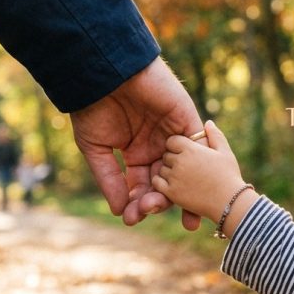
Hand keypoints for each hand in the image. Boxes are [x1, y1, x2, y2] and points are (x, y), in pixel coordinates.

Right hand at [71, 57, 203, 227]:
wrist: (103, 74)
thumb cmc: (93, 108)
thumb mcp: (95, 148)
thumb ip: (110, 179)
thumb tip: (119, 211)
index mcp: (135, 152)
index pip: (142, 185)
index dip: (139, 203)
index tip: (132, 219)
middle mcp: (156, 145)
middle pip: (165, 182)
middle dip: (160, 202)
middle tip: (150, 212)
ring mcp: (172, 133)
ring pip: (184, 169)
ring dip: (186, 193)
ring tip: (185, 216)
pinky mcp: (185, 119)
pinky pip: (198, 146)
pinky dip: (200, 167)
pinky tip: (198, 187)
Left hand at [152, 121, 252, 224]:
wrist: (230, 203)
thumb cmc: (229, 177)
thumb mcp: (225, 152)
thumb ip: (215, 135)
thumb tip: (208, 123)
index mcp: (191, 149)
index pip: (172, 141)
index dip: (177, 146)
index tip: (185, 153)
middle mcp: (180, 161)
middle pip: (166, 155)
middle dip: (173, 159)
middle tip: (185, 167)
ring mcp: (174, 177)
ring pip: (161, 169)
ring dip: (168, 172)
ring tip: (182, 178)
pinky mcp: (171, 193)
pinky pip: (157, 183)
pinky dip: (162, 183)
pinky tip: (175, 185)